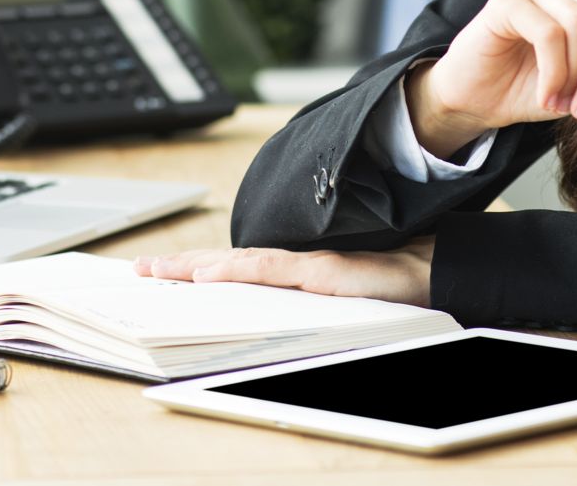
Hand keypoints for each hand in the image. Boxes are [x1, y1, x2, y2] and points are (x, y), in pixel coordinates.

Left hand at [133, 236, 434, 308]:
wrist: (435, 272)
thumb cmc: (394, 288)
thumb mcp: (341, 300)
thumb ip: (307, 299)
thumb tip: (272, 312)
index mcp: (297, 274)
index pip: (239, 269)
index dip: (200, 267)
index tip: (163, 270)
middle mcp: (297, 265)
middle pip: (228, 263)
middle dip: (182, 265)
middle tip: (141, 267)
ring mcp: (308, 266)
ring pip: (241, 264)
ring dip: (197, 266)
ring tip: (161, 270)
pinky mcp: (324, 272)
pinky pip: (272, 271)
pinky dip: (237, 271)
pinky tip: (209, 273)